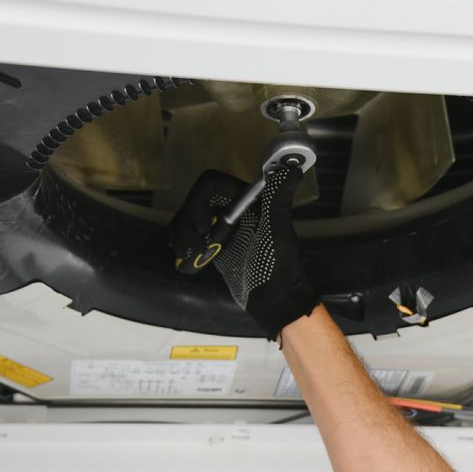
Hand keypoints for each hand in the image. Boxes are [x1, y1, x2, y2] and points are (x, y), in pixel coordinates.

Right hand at [169, 165, 318, 338]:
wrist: (275, 302)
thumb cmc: (281, 268)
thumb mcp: (279, 232)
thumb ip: (279, 200)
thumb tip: (292, 170)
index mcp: (246, 201)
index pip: (210, 183)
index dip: (200, 201)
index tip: (206, 227)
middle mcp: (231, 211)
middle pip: (192, 201)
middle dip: (189, 223)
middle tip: (201, 245)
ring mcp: (220, 229)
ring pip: (184, 219)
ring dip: (182, 237)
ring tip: (196, 255)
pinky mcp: (212, 247)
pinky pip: (185, 238)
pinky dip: (181, 247)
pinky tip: (191, 261)